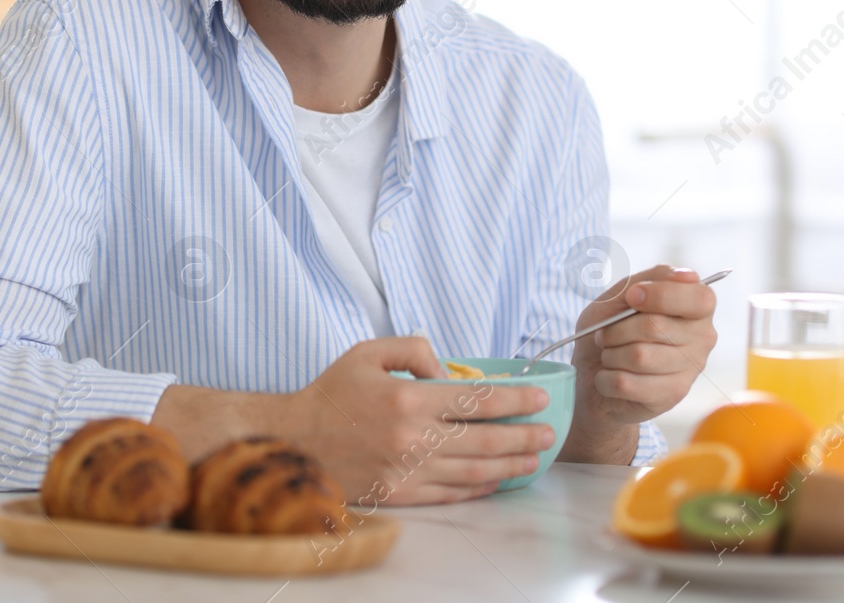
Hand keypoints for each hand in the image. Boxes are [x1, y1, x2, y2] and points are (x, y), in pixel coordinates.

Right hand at [279, 337, 556, 505]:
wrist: (294, 441)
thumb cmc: (331, 394)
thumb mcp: (367, 352)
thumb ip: (412, 349)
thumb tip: (446, 370)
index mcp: (409, 399)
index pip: (477, 400)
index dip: (515, 401)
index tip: (539, 398)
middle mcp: (414, 438)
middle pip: (484, 439)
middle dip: (524, 437)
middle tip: (548, 433)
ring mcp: (409, 469)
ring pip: (473, 470)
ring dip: (509, 465)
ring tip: (534, 460)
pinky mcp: (401, 493)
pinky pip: (451, 493)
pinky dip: (478, 487)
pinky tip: (496, 479)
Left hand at [563, 265, 717, 461]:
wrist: (593, 376)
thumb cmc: (610, 330)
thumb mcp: (618, 296)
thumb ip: (648, 280)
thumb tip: (687, 275)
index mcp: (697, 307)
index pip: (699, 297)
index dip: (661, 295)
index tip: (633, 297)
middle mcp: (703, 338)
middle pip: (656, 327)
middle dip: (616, 329)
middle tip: (605, 335)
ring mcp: (690, 370)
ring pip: (639, 356)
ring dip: (610, 355)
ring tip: (609, 356)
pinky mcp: (672, 396)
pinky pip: (627, 383)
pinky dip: (605, 379)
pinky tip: (608, 378)